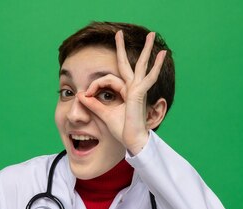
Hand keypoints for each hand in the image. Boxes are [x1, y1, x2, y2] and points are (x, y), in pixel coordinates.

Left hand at [77, 30, 166, 154]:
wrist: (132, 140)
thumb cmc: (122, 130)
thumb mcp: (103, 113)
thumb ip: (93, 103)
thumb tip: (80, 95)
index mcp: (124, 92)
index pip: (108, 79)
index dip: (95, 85)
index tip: (85, 95)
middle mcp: (132, 88)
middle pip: (127, 64)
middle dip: (122, 48)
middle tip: (119, 33)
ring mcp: (138, 90)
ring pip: (140, 65)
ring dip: (146, 50)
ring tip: (152, 35)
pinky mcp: (140, 94)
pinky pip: (147, 77)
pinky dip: (156, 67)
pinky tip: (162, 55)